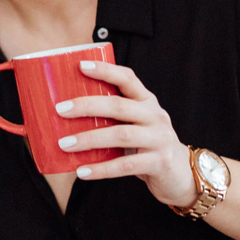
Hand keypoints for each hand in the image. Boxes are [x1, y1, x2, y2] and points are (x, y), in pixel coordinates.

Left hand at [57, 61, 197, 208]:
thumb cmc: (147, 144)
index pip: (128, 78)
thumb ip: (112, 117)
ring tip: (64, 144)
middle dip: (87, 106)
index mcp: (147, 101)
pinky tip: (82, 171)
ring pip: (121, 135)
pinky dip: (101, 169)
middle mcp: (155, 116)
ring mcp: (159, 139)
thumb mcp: (135, 124)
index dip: (105, 70)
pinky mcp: (158, 162)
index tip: (80, 66)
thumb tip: (64, 117)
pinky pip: (125, 165)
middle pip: (119, 106)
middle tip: (60, 110)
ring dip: (89, 139)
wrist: (180, 173)